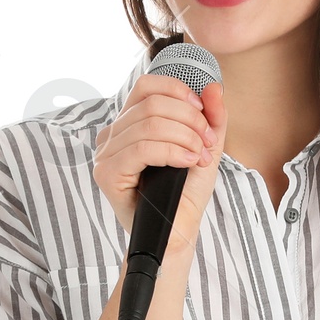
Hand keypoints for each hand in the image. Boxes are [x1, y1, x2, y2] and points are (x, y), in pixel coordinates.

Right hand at [92, 71, 227, 250]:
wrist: (177, 232)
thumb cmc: (185, 193)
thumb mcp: (204, 148)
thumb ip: (211, 118)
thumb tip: (213, 87)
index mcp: (129, 124)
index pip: (147, 86)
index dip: (178, 92)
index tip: (203, 114)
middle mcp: (112, 136)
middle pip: (153, 104)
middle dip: (189, 120)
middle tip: (207, 143)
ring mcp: (106, 154)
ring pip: (150, 125)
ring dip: (185, 138)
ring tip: (200, 156)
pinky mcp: (108, 174)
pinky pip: (142, 148)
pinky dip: (171, 151)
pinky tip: (187, 162)